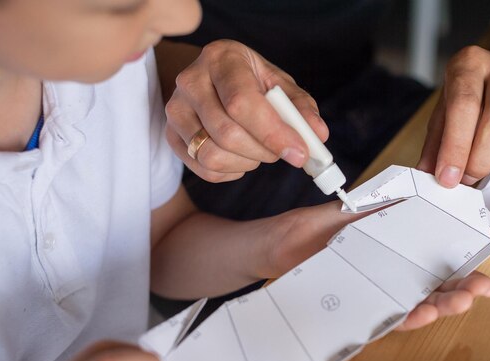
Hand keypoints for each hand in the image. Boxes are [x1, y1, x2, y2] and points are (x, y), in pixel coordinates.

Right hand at [165, 39, 328, 182]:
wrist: (212, 80)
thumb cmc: (250, 81)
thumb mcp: (278, 84)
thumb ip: (300, 107)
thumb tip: (317, 134)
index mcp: (221, 59)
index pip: (242, 102)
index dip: (273, 132)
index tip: (300, 152)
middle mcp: (190, 81)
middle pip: (227, 134)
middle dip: (264, 151)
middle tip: (282, 151)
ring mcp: (176, 110)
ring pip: (213, 156)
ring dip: (247, 163)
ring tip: (260, 151)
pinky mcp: (172, 136)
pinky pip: (204, 169)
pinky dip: (232, 172)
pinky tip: (242, 158)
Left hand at [263, 202, 489, 332]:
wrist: (271, 248)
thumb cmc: (306, 230)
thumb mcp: (345, 213)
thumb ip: (379, 208)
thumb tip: (416, 197)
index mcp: (390, 250)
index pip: (432, 259)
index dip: (459, 264)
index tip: (481, 265)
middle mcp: (386, 275)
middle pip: (430, 286)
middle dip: (459, 290)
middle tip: (481, 290)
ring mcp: (372, 293)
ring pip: (413, 304)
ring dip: (438, 305)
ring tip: (458, 302)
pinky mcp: (355, 308)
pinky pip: (383, 317)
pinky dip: (403, 317)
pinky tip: (421, 314)